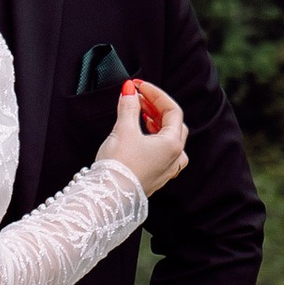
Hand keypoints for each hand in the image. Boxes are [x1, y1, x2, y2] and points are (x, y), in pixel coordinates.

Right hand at [95, 81, 188, 197]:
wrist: (109, 198)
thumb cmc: (118, 167)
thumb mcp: (123, 130)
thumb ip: (129, 107)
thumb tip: (129, 91)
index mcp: (172, 145)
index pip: (172, 110)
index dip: (156, 94)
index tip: (140, 86)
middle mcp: (174, 158)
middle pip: (173, 124)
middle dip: (156, 107)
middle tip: (138, 97)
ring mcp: (166, 169)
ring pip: (170, 140)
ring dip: (156, 123)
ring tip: (140, 114)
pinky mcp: (155, 177)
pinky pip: (162, 153)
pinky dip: (154, 140)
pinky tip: (141, 138)